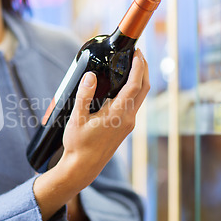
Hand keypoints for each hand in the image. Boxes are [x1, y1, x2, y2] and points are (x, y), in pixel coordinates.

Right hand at [60, 48, 149, 187]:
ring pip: (140, 97)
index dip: (138, 67)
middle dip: (143, 69)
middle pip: (143, 89)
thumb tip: (90, 76)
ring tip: (130, 65)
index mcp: (118, 114)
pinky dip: (133, 90)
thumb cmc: (78, 145)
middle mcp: (128, 119)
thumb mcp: (77, 119)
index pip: (134, 85)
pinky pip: (133, 104)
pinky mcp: (125, 127)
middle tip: (136, 54)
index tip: (137, 53)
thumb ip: (84, 96)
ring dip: (139, 80)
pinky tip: (122, 86)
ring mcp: (128, 124)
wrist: (83, 167)